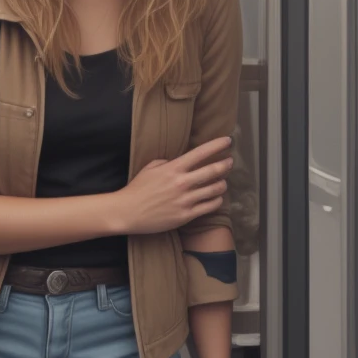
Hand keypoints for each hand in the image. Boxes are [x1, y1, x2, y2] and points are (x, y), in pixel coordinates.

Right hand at [114, 137, 233, 235]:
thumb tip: (182, 161)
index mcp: (173, 168)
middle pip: (213, 171)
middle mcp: (182, 183)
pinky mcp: (186, 216)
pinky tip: (217, 197)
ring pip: (215, 189)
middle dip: (225, 164)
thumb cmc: (137, 189)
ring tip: (223, 181)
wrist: (127, 212)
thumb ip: (168, 162)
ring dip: (222, 184)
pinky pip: (210, 206)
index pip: (201, 153)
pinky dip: (217, 200)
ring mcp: (185, 200)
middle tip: (230, 161)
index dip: (217, 145)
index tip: (228, 141)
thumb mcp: (151, 168)